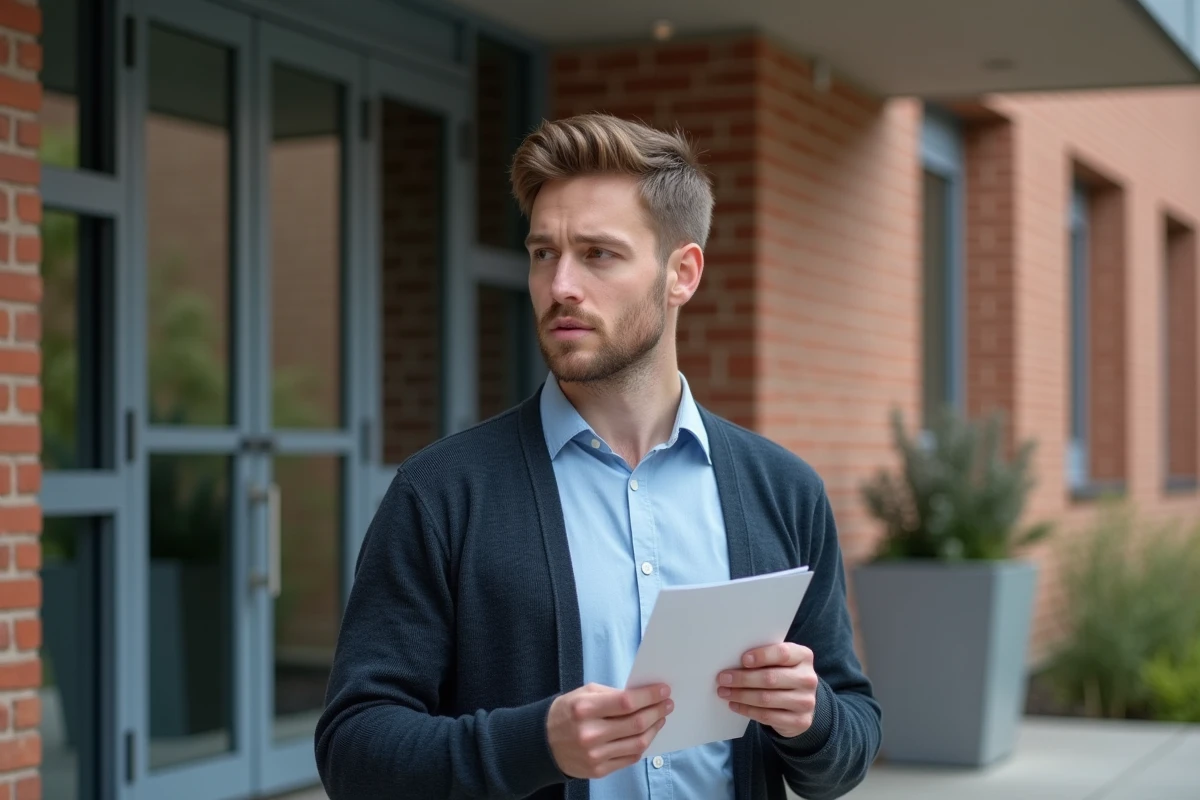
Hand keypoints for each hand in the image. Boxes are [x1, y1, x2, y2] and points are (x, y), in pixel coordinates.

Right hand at [547, 682, 673, 778]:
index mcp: (585, 709)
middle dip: (656, 711)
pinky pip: (630, 758)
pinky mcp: (598, 770)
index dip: (649, 696)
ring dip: (654, 729)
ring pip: (637, 743)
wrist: (542, 743)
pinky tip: (647, 734)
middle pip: (635, 723)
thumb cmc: (566, 713)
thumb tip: (642, 696)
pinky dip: (642, 745)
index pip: (626, 702)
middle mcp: (590, 734)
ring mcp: (595, 755)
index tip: (663, 690)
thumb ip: (612, 695)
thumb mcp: (583, 694)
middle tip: (667, 704)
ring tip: (660, 718)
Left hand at [716, 643, 817, 738]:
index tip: (742, 660)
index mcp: (803, 656)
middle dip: (742, 679)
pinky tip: (734, 705)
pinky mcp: (799, 721)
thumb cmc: (784, 676)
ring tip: (724, 692)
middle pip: (770, 678)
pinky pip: (767, 716)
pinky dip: (747, 710)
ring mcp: (806, 702)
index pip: (782, 653)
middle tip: (722, 678)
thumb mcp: (781, 663)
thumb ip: (765, 659)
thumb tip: (733, 660)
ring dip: (741, 695)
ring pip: (766, 698)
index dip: (762, 656)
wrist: (802, 704)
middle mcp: (808, 679)